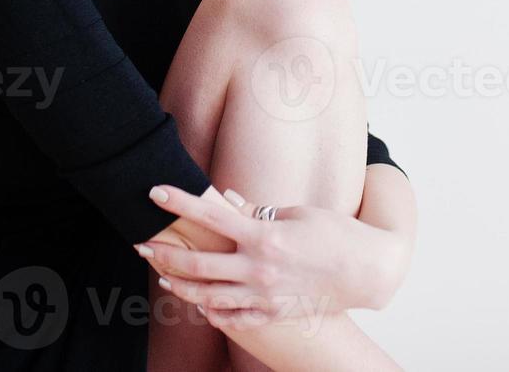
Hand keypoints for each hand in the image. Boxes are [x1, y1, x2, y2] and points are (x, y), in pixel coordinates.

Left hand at [134, 185, 402, 329]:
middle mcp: (259, 267)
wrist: (366, 271)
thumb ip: (259, 212)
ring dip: (181, 285)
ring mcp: (264, 295)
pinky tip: (199, 303)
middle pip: (198, 264)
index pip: (211, 215)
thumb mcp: (298, 214)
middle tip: (141, 245)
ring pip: (208, 295)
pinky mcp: (272, 313)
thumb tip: (229, 203)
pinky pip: (231, 316)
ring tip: (163, 277)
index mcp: (265, 235)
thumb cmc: (335, 235)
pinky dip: (211, 310)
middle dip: (164, 254)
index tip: (155, 192)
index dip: (180, 202)